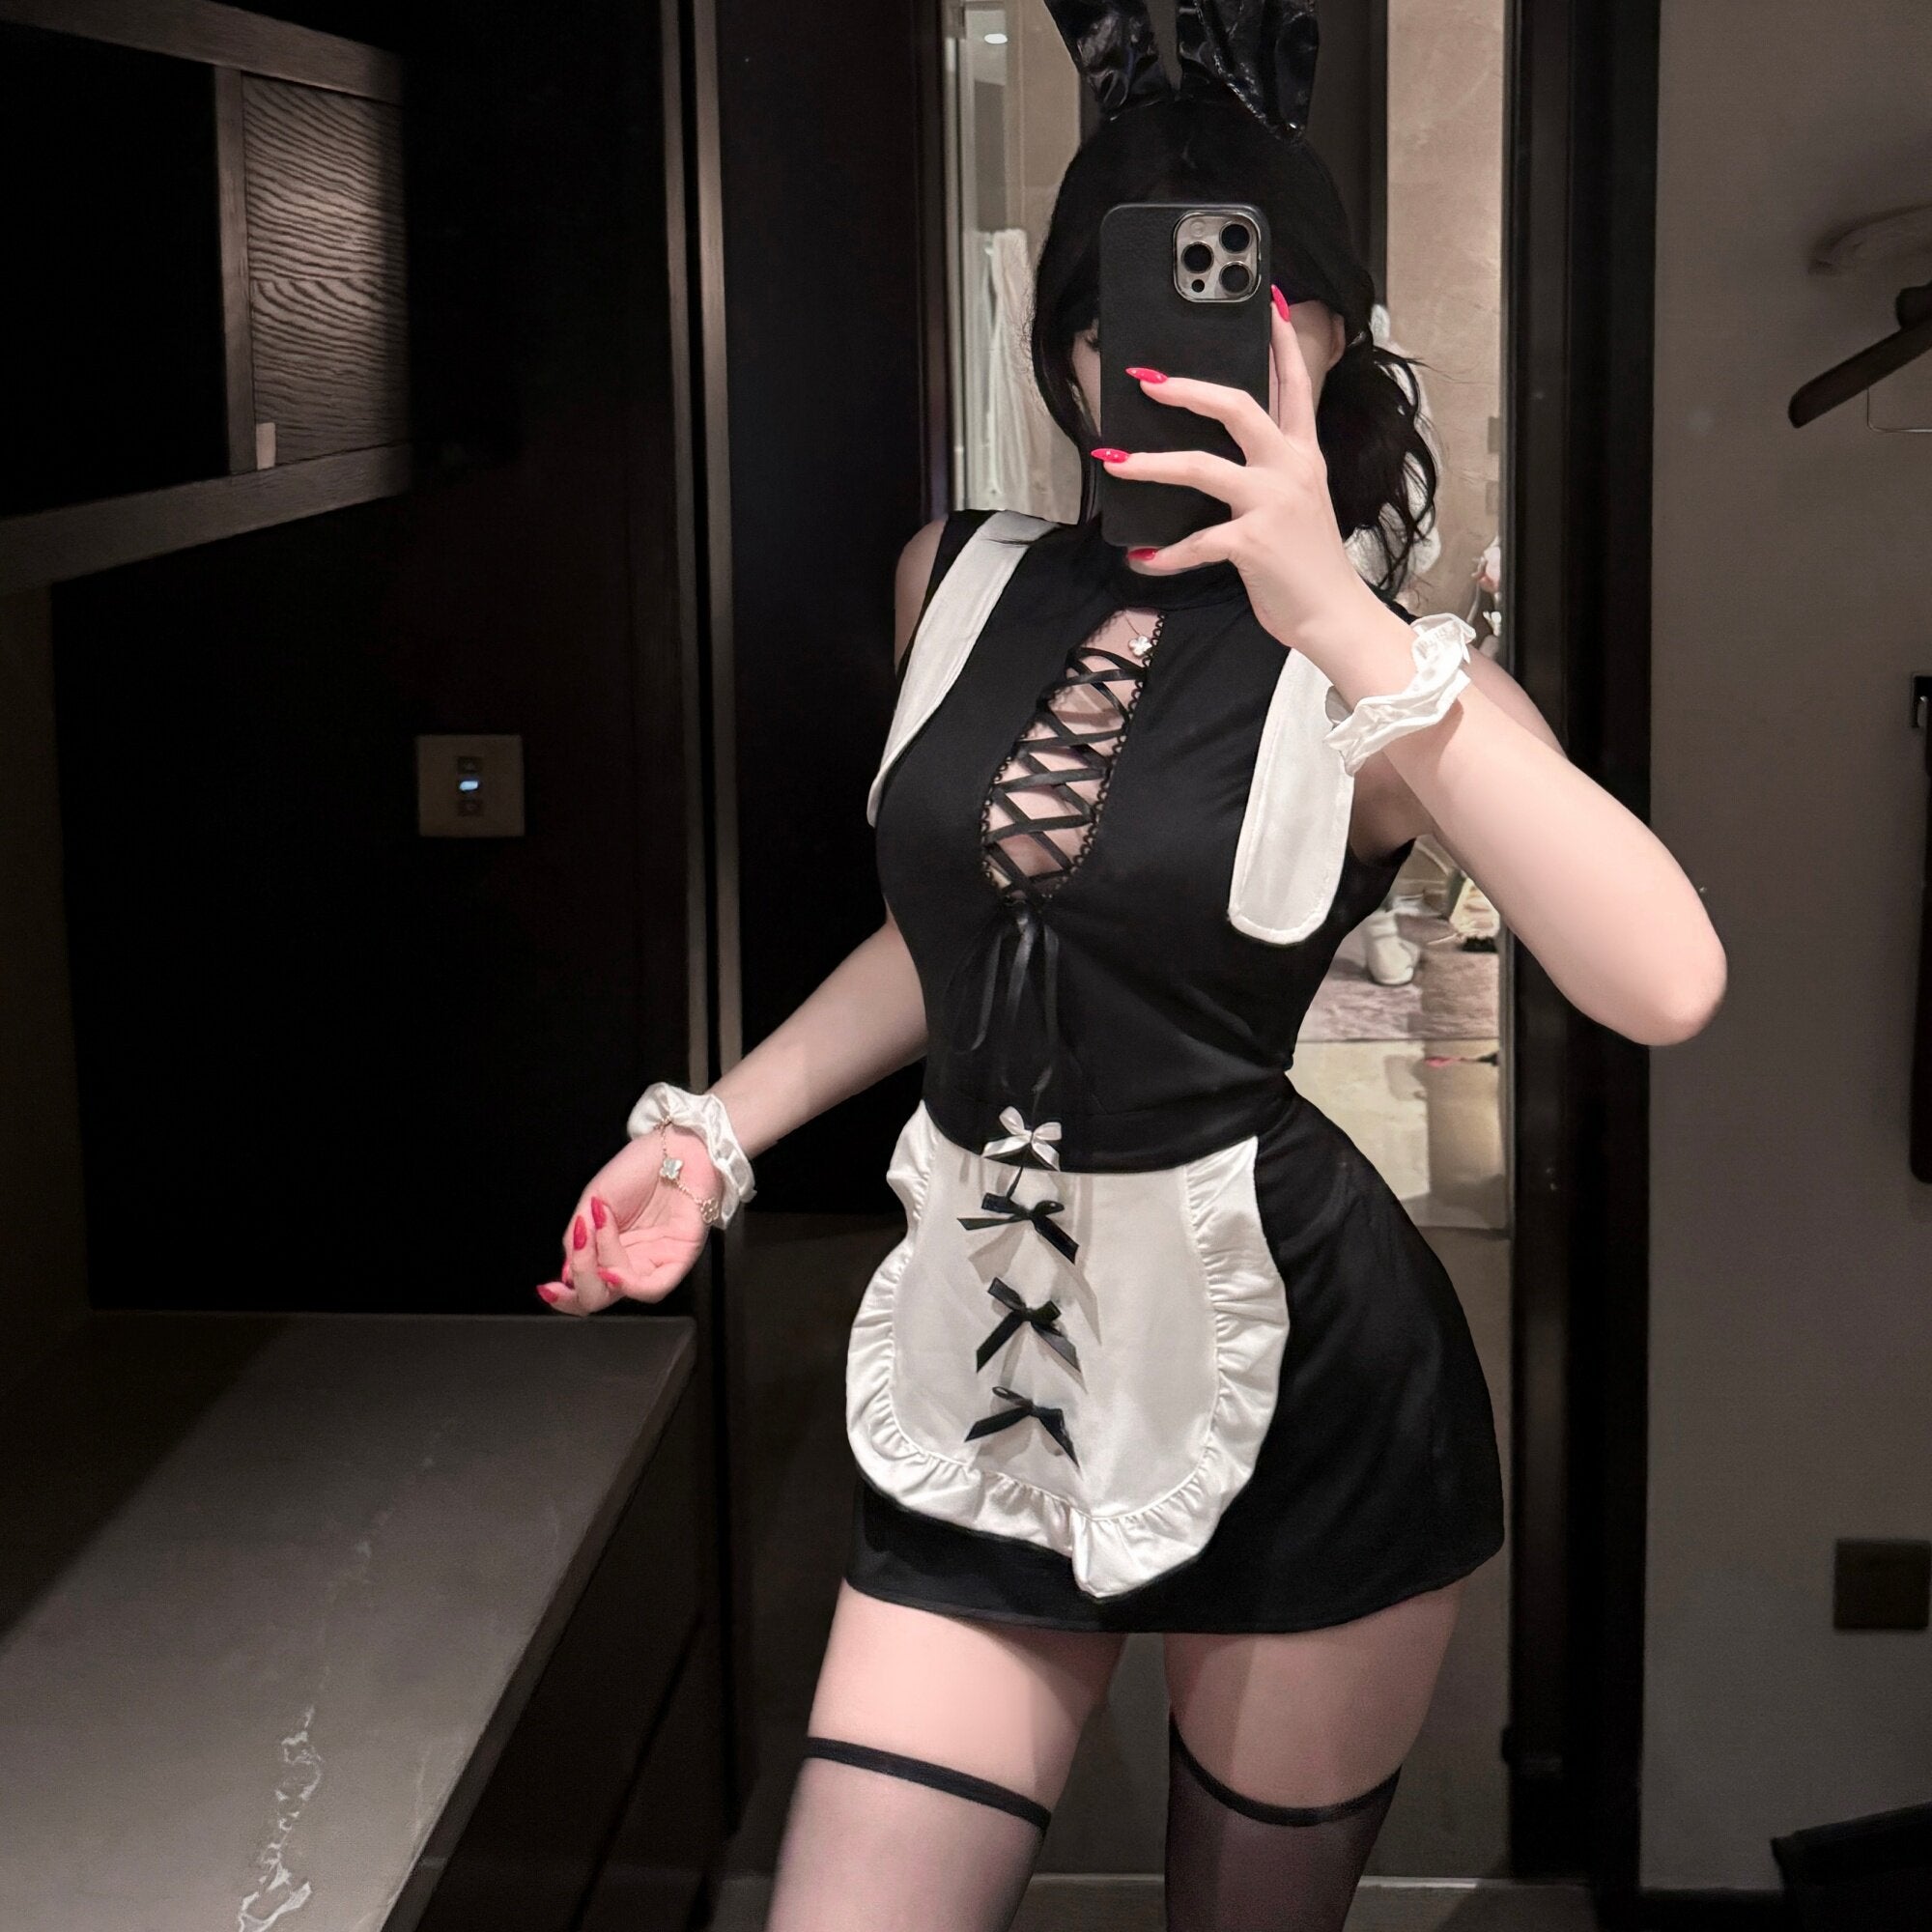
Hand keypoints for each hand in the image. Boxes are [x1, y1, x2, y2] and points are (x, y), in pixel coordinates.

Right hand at [535, 1125, 719, 1315]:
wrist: (674, 1145)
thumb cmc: (637, 1168)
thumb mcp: (593, 1200)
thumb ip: (577, 1240)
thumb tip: (566, 1275)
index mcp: (607, 1250)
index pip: (584, 1286)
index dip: (564, 1296)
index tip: (546, 1288)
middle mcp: (630, 1261)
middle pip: (599, 1297)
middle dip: (578, 1286)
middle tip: (575, 1253)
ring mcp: (654, 1262)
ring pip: (621, 1292)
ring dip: (599, 1269)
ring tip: (595, 1231)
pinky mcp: (679, 1258)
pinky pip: (653, 1287)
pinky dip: (628, 1284)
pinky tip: (611, 1269)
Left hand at [1092, 284, 1384, 671]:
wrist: (1334, 615)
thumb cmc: (1308, 563)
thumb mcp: (1299, 503)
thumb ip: (1269, 472)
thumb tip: (1219, 455)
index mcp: (1303, 455)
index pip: (1293, 384)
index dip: (1280, 341)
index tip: (1266, 300)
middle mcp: (1290, 469)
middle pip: (1238, 406)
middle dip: (1187, 389)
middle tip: (1146, 379)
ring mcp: (1272, 503)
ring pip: (1201, 465)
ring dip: (1151, 463)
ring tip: (1115, 460)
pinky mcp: (1252, 542)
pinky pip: (1195, 540)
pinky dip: (1165, 553)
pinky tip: (1143, 559)